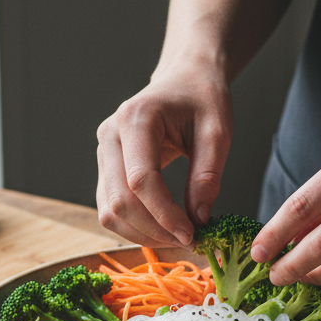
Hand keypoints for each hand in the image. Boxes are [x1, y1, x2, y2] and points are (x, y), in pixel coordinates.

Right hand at [96, 66, 232, 246]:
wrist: (184, 80)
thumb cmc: (202, 99)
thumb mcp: (217, 131)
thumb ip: (207, 175)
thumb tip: (198, 219)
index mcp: (135, 119)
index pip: (141, 180)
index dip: (165, 214)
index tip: (192, 233)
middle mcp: (109, 136)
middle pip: (119, 201)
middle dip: (154, 230)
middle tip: (189, 241)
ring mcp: (102, 153)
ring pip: (109, 211)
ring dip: (142, 234)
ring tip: (177, 237)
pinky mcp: (105, 169)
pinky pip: (110, 208)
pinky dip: (135, 227)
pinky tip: (163, 229)